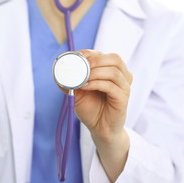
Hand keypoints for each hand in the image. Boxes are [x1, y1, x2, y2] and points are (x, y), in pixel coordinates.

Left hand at [74, 49, 132, 181]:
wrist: (100, 129)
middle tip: (83, 64)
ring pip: (114, 72)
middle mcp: (122, 77)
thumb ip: (71, 82)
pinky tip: (85, 86)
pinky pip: (111, 87)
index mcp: (113, 71)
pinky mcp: (123, 99)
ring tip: (82, 78)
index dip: (91, 53)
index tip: (77, 56)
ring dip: (95, 72)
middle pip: (115, 59)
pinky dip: (96, 84)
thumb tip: (58, 73)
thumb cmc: (92, 109)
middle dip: (97, 59)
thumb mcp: (79, 93)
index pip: (105, 55)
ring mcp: (124, 88)